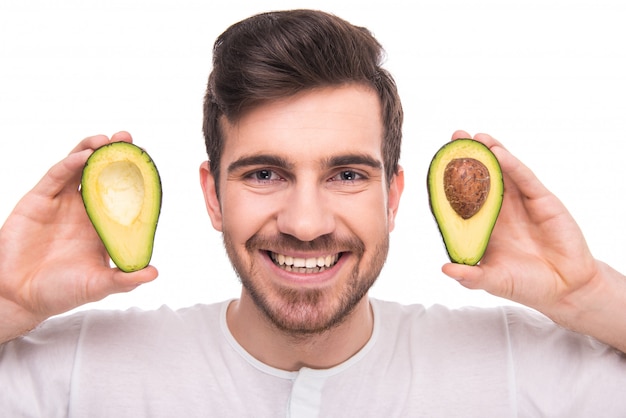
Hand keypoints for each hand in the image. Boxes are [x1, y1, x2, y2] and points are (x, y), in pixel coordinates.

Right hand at [0, 132, 157, 341]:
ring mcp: (62, 203)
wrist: (19, 297)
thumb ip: (124, 280)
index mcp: (103, 225)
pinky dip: (69, 164)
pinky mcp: (38, 201)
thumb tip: (153, 273)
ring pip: (78, 168)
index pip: (122, 193)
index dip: (133, 176)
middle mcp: (84, 209)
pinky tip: (83, 156)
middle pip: (101, 174)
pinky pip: (56, 177)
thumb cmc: (61, 292)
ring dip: (91, 151)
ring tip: (106, 140)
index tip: (145, 159)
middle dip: (114, 154)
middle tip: (127, 138)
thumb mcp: (97, 285)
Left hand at [441, 131, 623, 339]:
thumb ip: (470, 276)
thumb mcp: (493, 280)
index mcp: (484, 225)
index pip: (465, 198)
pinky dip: (512, 165)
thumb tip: (445, 269)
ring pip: (503, 172)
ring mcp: (522, 203)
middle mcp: (501, 210)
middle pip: (483, 177)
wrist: (566, 289)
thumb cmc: (527, 285)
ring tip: (475, 136)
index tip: (439, 162)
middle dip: (469, 157)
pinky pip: (525, 179)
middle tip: (456, 136)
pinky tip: (498, 153)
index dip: (453, 180)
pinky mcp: (543, 201)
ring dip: (490, 152)